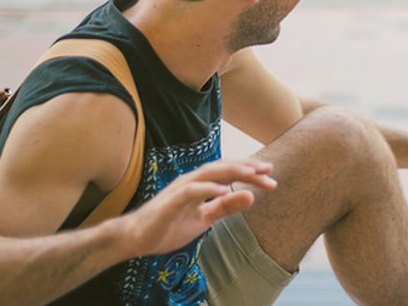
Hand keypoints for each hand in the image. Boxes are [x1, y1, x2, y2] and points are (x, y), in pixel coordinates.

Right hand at [119, 159, 275, 256]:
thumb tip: (252, 197)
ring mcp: (180, 189)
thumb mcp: (204, 219)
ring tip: (253, 174)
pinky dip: (208, 189)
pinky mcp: (170, 202)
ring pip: (209, 173)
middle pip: (223, 168)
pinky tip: (224, 190)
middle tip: (269, 170)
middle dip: (247, 167)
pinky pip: (191, 191)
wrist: (136, 238)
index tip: (270, 174)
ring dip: (233, 172)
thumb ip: (226, 207)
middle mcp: (192, 181)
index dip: (249, 171)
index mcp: (200, 184)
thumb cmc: (169, 225)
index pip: (229, 172)